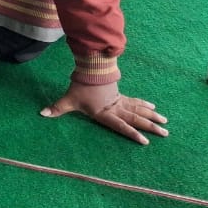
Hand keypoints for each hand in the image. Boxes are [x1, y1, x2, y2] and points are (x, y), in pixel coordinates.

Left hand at [41, 80, 167, 144]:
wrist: (90, 66)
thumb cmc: (80, 85)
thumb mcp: (68, 98)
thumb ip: (57, 108)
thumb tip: (42, 114)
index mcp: (104, 112)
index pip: (120, 125)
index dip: (131, 133)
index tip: (145, 141)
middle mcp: (115, 107)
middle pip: (135, 118)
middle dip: (150, 126)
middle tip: (166, 133)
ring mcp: (119, 100)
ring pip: (138, 110)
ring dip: (151, 116)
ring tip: (165, 122)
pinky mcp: (120, 94)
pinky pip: (134, 101)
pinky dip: (144, 104)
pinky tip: (153, 107)